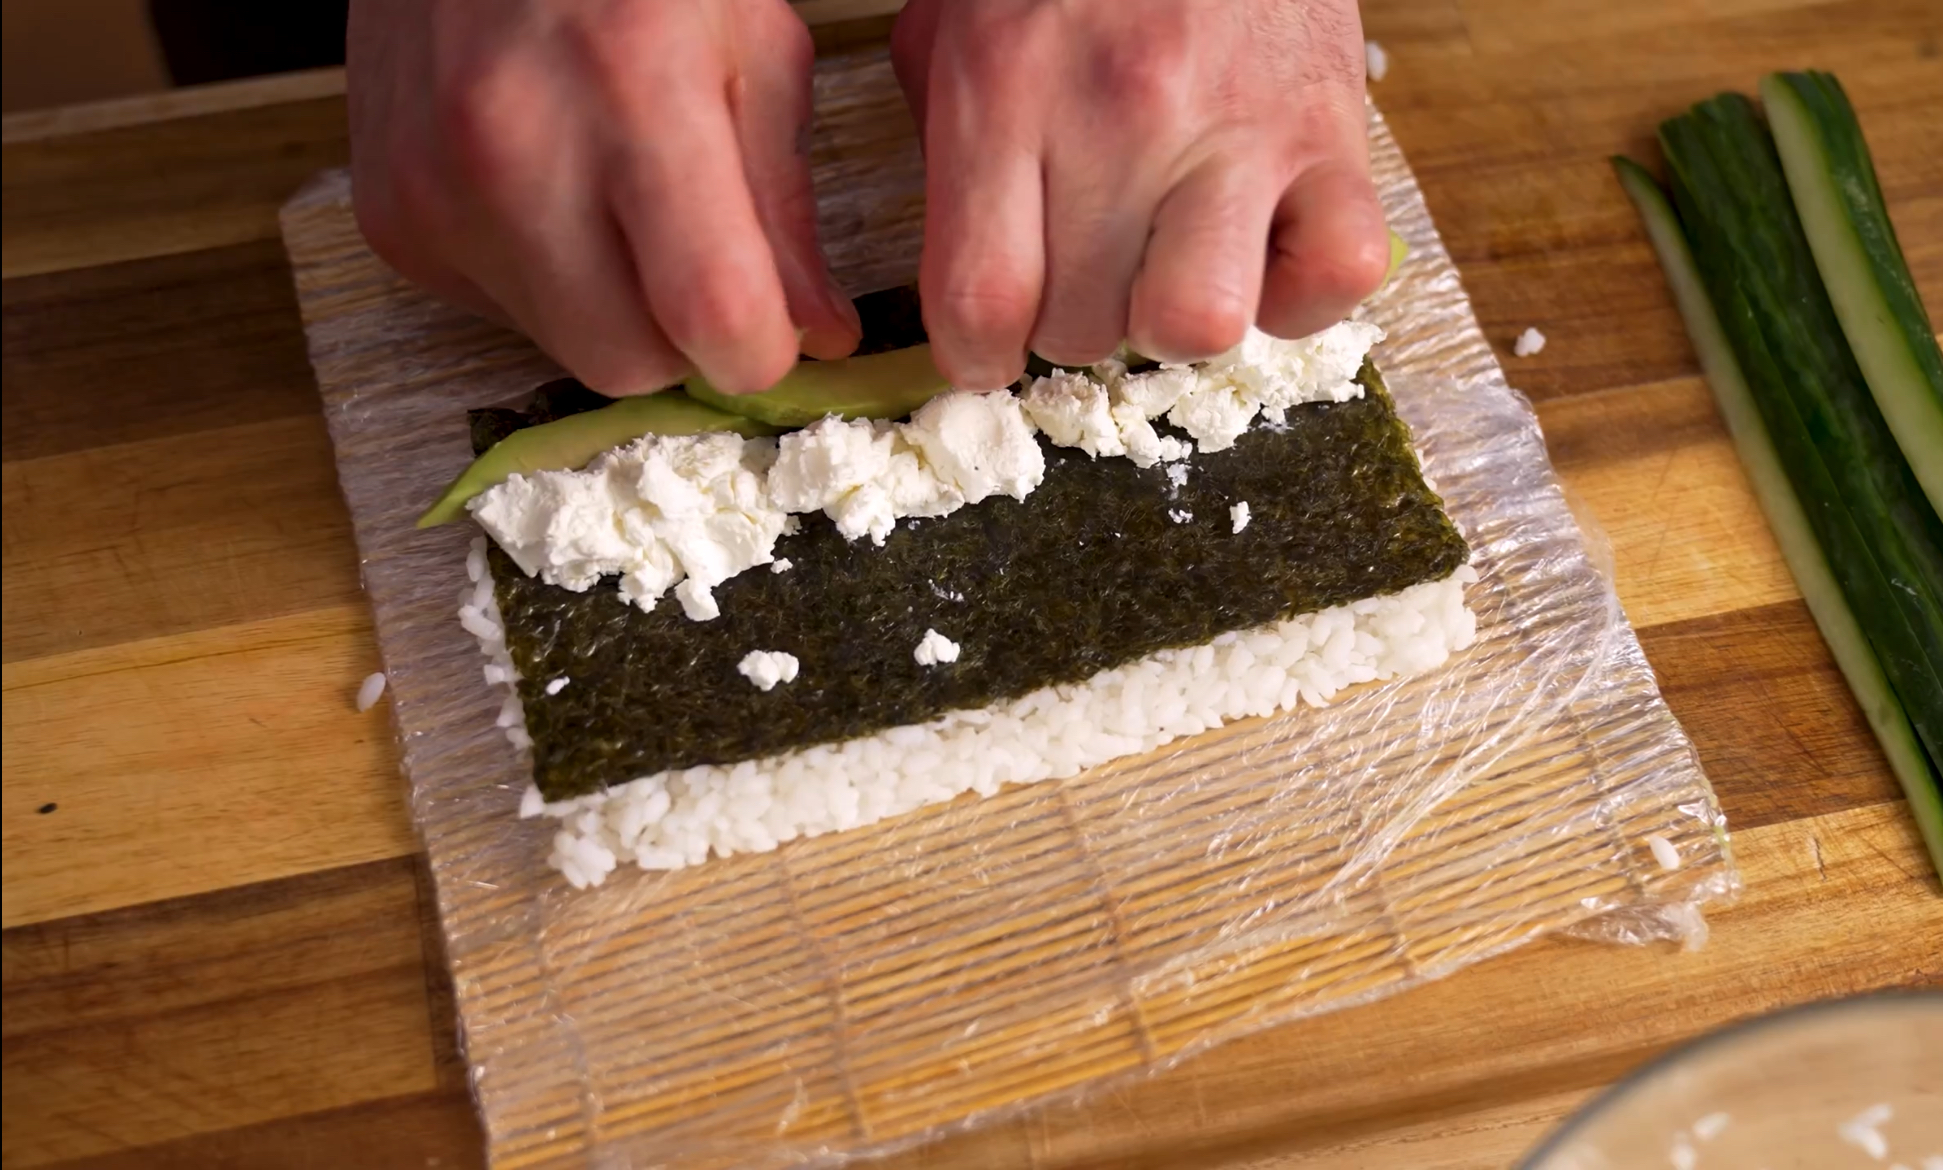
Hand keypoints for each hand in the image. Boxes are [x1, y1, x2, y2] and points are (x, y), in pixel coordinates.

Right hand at [346, 0, 860, 395]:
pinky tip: (553, 195)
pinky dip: (548, 284)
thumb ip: (786, 208)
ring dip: (616, 314)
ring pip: (564, 352)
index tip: (776, 330)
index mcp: (631, 87)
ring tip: (621, 209)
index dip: (763, 348)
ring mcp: (435, 189)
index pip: (711, 312)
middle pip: (630, 362)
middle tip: (701, 264)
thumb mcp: (753, 46)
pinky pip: (501, 315)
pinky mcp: (391, 220)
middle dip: (685, 340)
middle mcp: (513, 146)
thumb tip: (819, 335)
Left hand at [891, 0, 1386, 387]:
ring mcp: (1240, 130)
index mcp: (1009, 88)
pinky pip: (1332, 281)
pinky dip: (1297, 295)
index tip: (987, 346)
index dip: (976, 356)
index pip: (982, 304)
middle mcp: (1123, 116)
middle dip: (1072, 321)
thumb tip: (966, 290)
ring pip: (1199, 327)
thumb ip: (944, 150)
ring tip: (1167, 266)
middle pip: (1081, 329)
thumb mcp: (954, 26)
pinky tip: (1260, 250)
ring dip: (1173, 321)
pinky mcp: (1337, 134)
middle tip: (1085, 259)